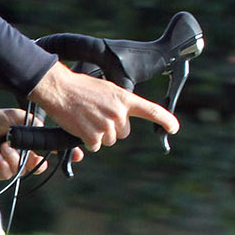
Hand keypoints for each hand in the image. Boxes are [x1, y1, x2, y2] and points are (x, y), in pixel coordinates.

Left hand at [0, 107, 82, 179]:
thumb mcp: (18, 117)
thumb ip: (34, 126)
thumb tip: (46, 135)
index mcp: (31, 139)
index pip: (52, 149)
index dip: (66, 154)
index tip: (77, 156)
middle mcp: (23, 152)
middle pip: (39, 166)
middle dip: (36, 160)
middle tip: (29, 154)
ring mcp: (11, 162)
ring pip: (24, 170)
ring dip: (15, 159)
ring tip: (4, 146)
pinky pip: (8, 174)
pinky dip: (4, 164)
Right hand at [28, 63, 179, 151]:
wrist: (61, 89)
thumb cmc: (80, 87)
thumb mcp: (106, 90)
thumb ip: (118, 104)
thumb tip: (122, 119)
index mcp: (125, 98)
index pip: (152, 111)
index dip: (166, 120)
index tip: (173, 128)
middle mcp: (119, 113)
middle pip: (123, 133)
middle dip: (112, 129)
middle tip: (97, 117)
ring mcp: (107, 125)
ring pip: (109, 141)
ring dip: (99, 135)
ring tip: (86, 119)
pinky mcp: (93, 136)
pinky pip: (95, 146)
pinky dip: (88, 141)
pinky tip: (80, 127)